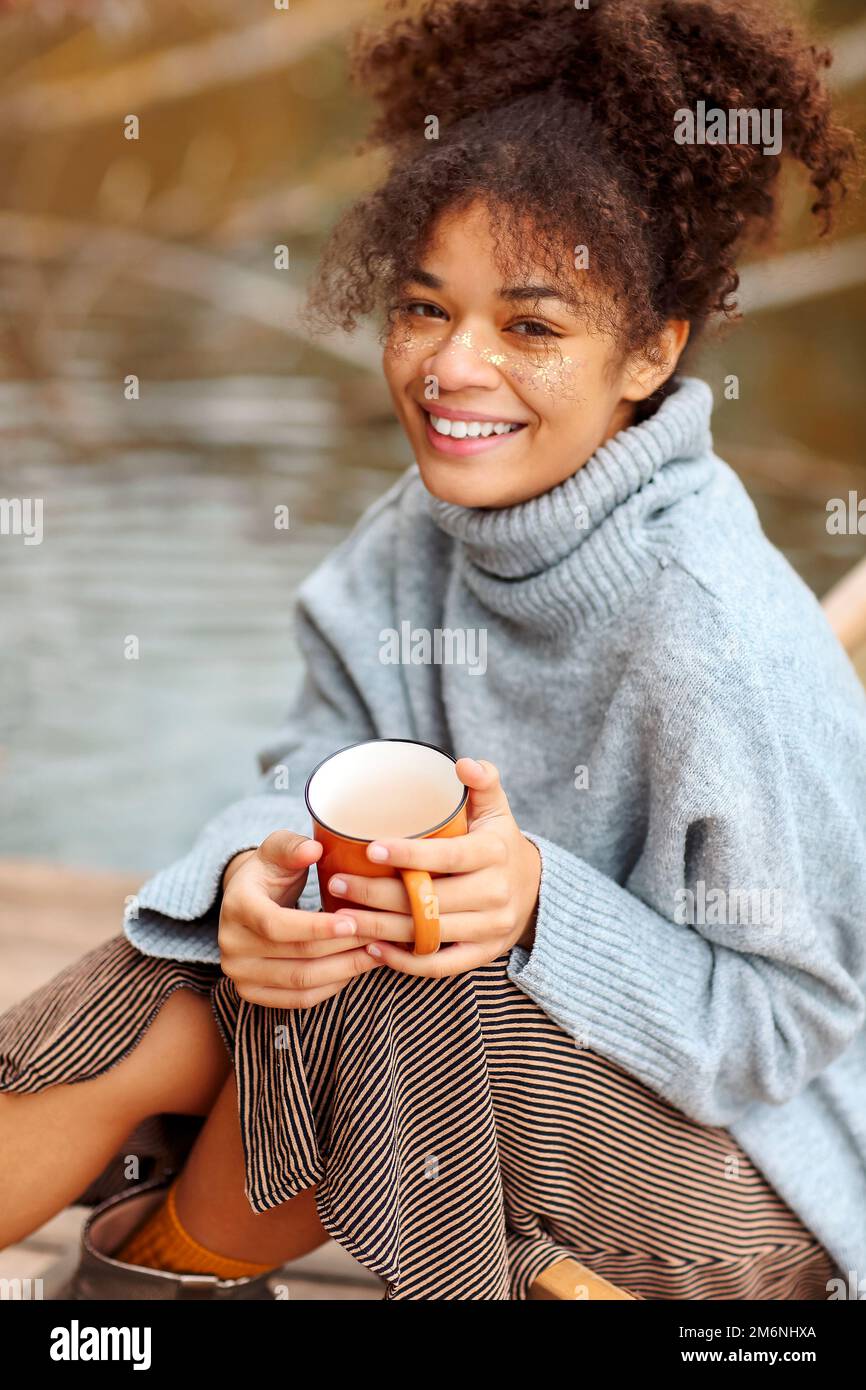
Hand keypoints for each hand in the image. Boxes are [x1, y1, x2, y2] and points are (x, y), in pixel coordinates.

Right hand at [218, 831, 382, 1007]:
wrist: (249, 901)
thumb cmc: (271, 871)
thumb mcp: (279, 849)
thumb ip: (294, 847)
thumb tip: (313, 849)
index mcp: (236, 906)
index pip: (277, 925)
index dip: (317, 927)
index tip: (353, 923)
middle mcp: (231, 945)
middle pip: (296, 955)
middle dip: (343, 946)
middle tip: (378, 935)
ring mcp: (240, 973)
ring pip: (302, 981)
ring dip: (344, 969)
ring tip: (376, 953)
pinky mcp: (251, 994)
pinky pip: (299, 1000)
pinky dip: (332, 987)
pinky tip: (355, 969)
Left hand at [326, 758, 540, 977]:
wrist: (534, 889)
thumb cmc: (499, 842)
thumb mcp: (496, 809)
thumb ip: (483, 781)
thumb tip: (462, 763)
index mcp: (495, 853)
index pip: (449, 856)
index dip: (410, 855)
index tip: (371, 849)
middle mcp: (496, 894)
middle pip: (430, 900)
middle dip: (378, 895)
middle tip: (337, 884)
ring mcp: (490, 928)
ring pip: (428, 934)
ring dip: (381, 929)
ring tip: (342, 916)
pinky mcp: (482, 955)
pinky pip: (440, 966)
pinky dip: (404, 961)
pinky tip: (372, 947)